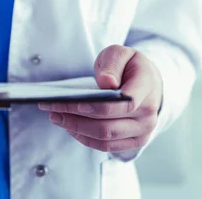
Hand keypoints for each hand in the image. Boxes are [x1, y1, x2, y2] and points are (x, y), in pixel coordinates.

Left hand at [39, 45, 162, 152]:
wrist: (148, 82)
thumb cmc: (129, 66)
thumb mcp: (120, 53)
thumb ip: (113, 64)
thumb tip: (106, 83)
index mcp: (147, 87)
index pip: (124, 103)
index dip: (97, 107)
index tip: (73, 102)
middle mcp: (148, 114)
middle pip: (109, 125)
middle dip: (76, 119)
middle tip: (52, 109)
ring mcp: (142, 131)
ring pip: (105, 138)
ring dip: (77, 130)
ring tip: (56, 117)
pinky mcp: (133, 142)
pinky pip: (106, 146)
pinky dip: (85, 138)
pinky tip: (69, 127)